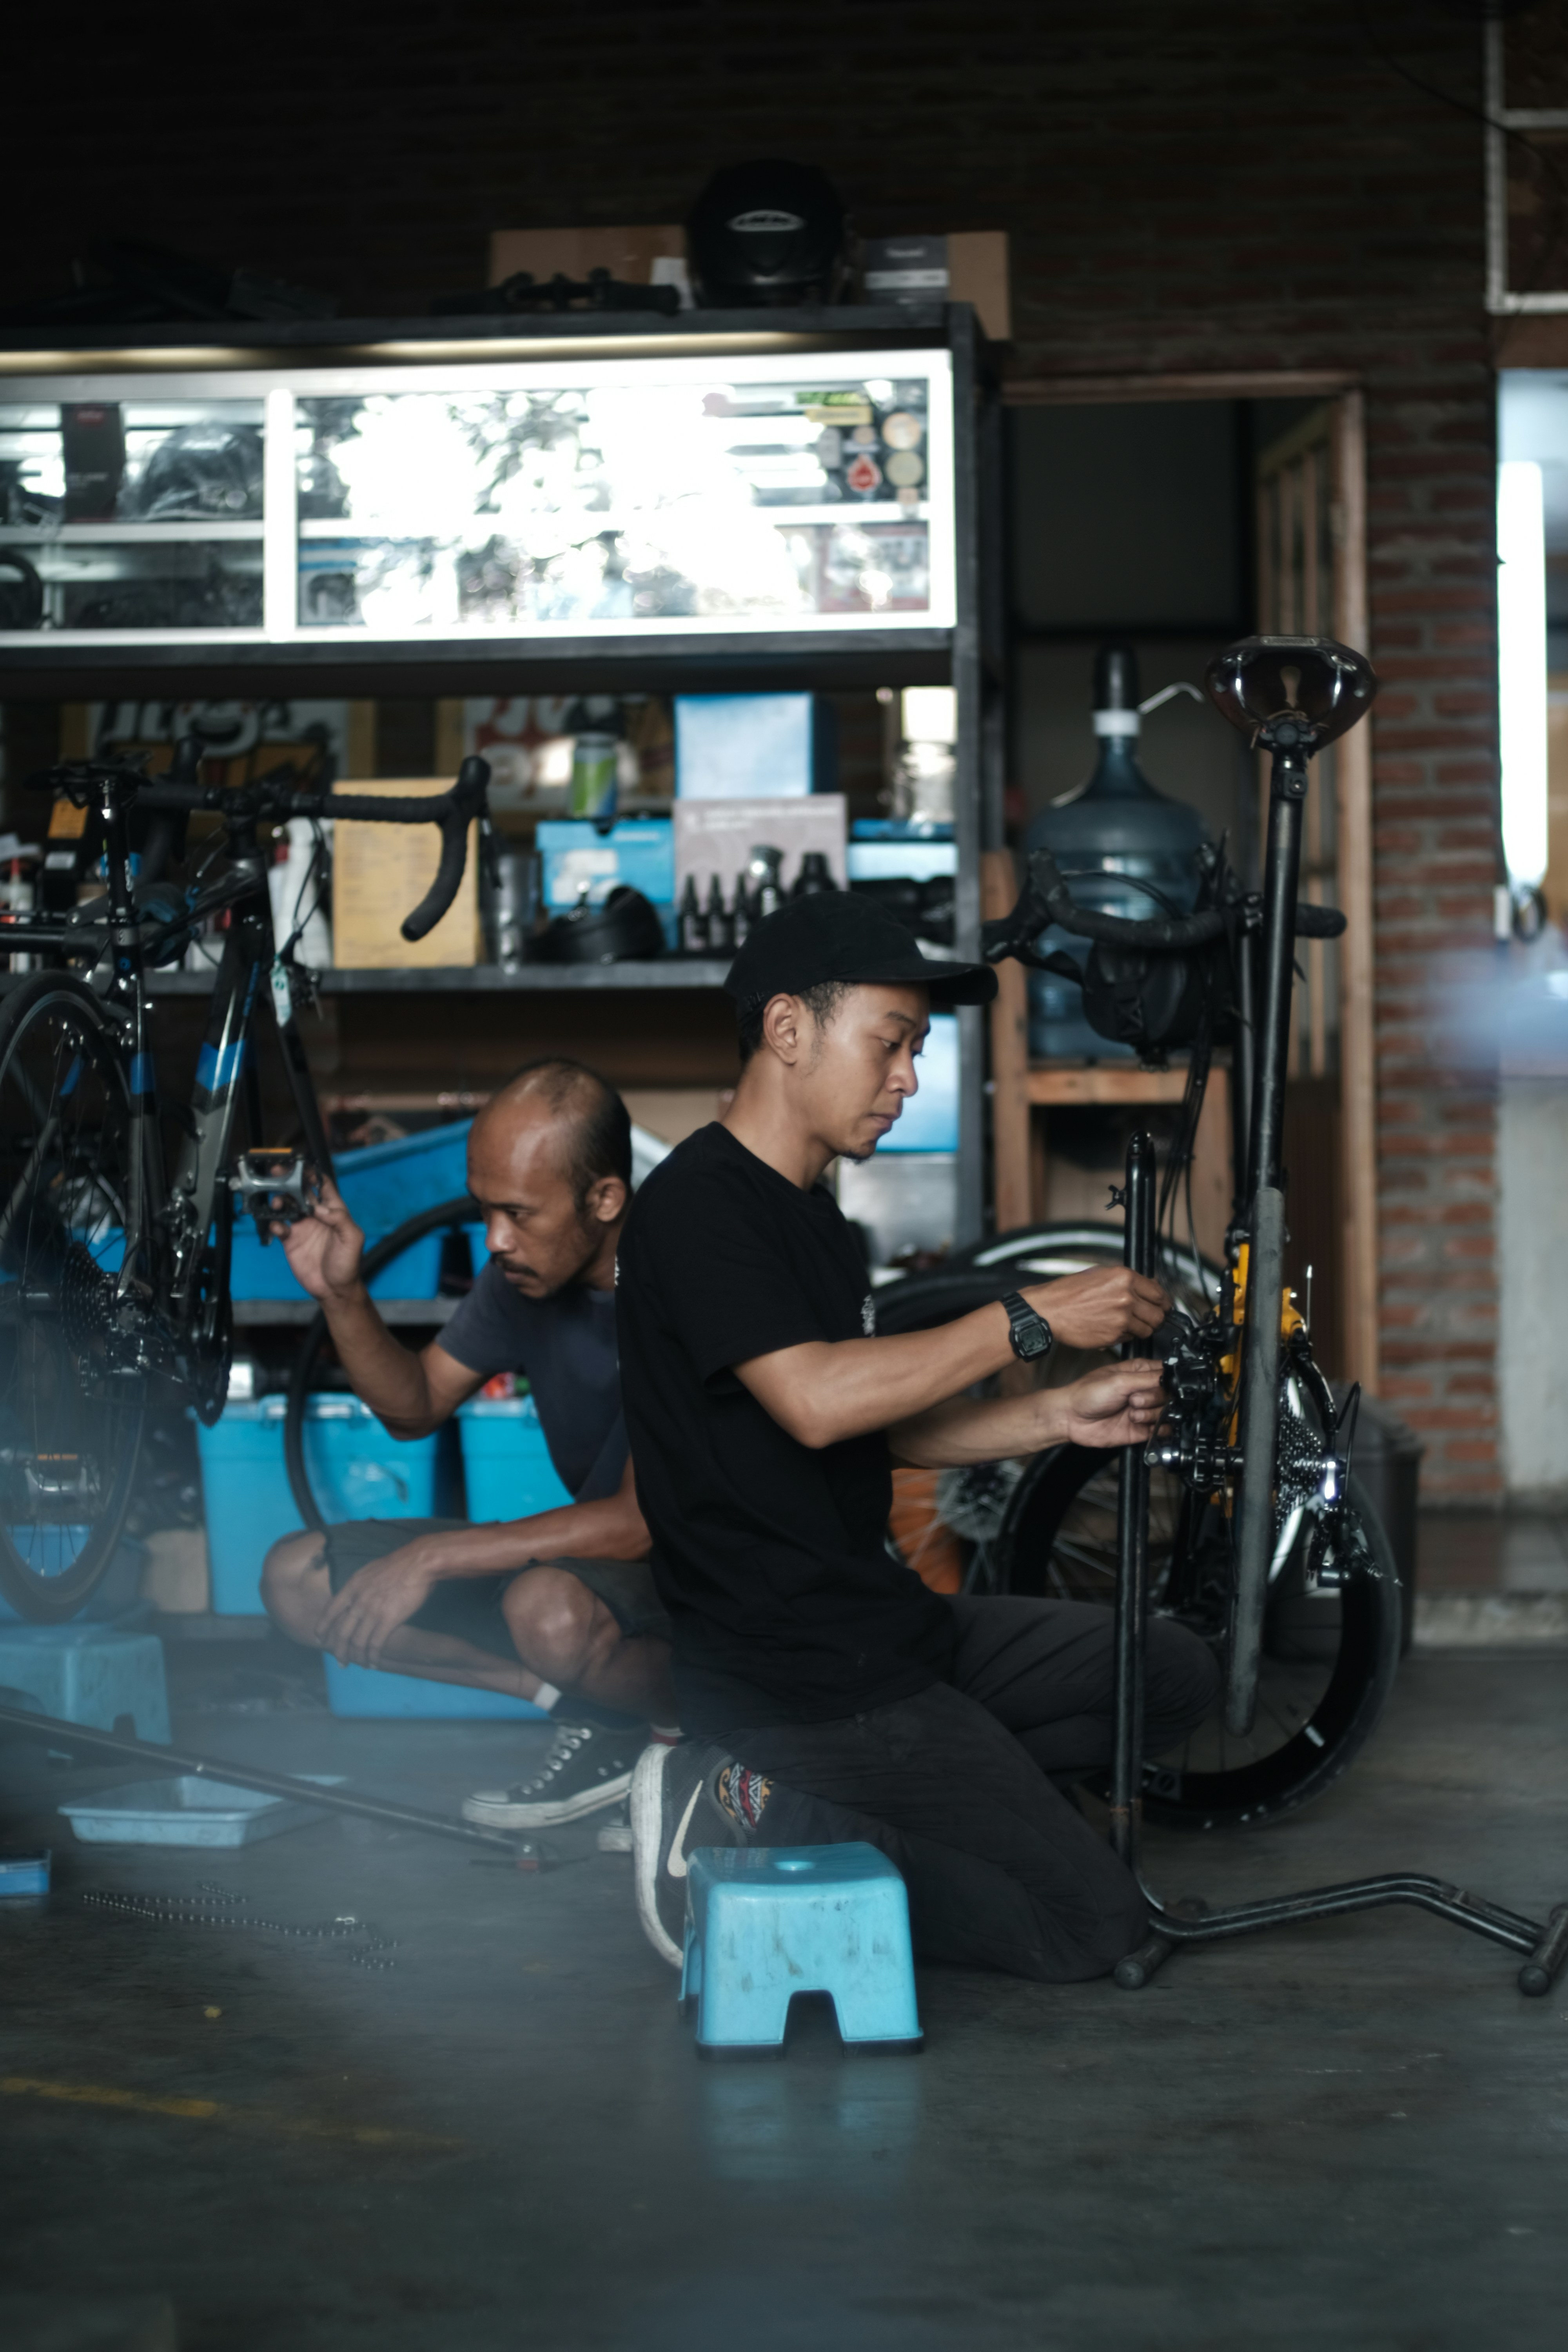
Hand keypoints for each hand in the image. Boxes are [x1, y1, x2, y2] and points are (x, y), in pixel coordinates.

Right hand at [278, 1175, 365, 1302]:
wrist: (335, 1290)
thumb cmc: (348, 1264)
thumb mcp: (352, 1239)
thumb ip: (340, 1219)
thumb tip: (318, 1207)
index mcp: (334, 1211)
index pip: (323, 1186)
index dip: (313, 1174)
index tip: (301, 1165)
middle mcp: (316, 1215)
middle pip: (301, 1192)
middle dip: (289, 1180)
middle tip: (277, 1173)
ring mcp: (302, 1227)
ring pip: (287, 1206)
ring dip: (280, 1200)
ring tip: (277, 1203)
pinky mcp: (291, 1240)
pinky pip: (279, 1226)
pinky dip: (275, 1223)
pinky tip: (278, 1228)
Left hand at [316, 1540, 439, 1668]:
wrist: (418, 1562)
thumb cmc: (398, 1564)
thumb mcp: (369, 1571)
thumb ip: (360, 1586)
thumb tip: (355, 1596)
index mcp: (352, 1587)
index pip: (330, 1611)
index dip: (322, 1627)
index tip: (319, 1638)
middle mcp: (358, 1601)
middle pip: (341, 1632)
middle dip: (339, 1650)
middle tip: (341, 1661)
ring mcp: (372, 1611)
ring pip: (358, 1641)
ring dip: (357, 1657)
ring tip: (360, 1664)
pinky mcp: (389, 1619)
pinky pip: (376, 1644)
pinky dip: (373, 1656)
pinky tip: (374, 1663)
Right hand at [1024, 1265, 1168, 1349]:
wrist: (1049, 1311)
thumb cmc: (1068, 1292)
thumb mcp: (1100, 1274)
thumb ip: (1126, 1281)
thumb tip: (1147, 1286)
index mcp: (1125, 1278)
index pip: (1159, 1293)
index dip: (1163, 1301)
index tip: (1163, 1305)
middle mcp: (1126, 1297)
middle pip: (1158, 1314)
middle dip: (1157, 1317)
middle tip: (1151, 1317)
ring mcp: (1121, 1319)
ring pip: (1147, 1329)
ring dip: (1142, 1328)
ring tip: (1129, 1324)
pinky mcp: (1114, 1336)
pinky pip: (1130, 1338)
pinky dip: (1126, 1336)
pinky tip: (1113, 1328)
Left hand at [1059, 1359, 1166, 1450]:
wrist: (1072, 1419)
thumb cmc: (1087, 1394)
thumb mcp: (1119, 1381)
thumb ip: (1147, 1379)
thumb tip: (1171, 1376)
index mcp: (1139, 1372)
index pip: (1167, 1373)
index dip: (1166, 1380)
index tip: (1156, 1385)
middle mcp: (1143, 1390)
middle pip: (1169, 1394)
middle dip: (1154, 1399)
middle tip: (1134, 1401)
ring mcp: (1144, 1410)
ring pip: (1167, 1412)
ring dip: (1152, 1414)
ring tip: (1132, 1414)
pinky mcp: (1142, 1428)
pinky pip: (1163, 1429)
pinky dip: (1158, 1429)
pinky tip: (1142, 1425)